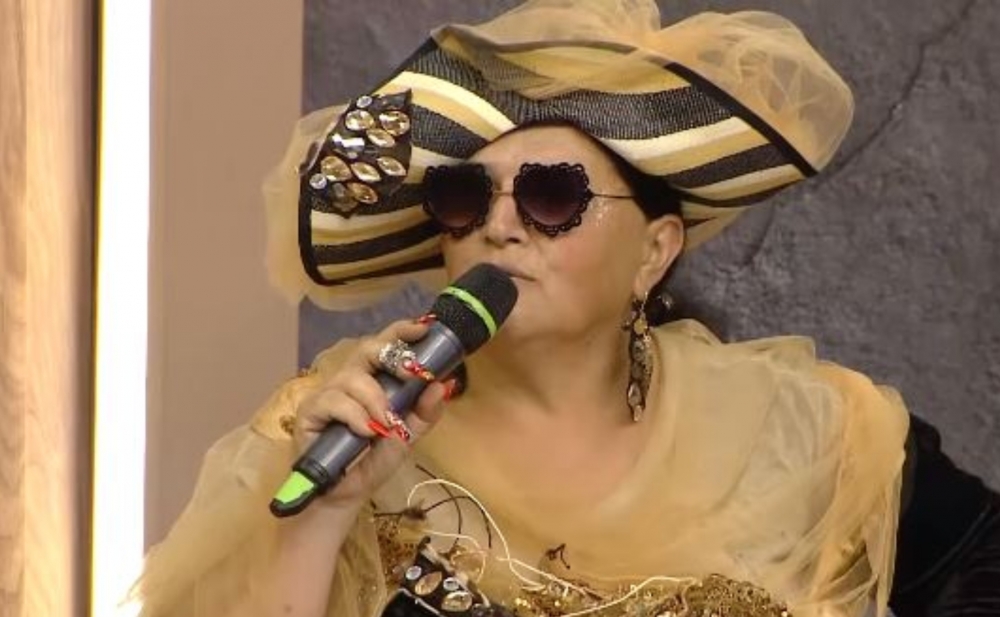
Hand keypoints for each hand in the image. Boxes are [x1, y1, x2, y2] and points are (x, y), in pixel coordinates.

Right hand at [291, 317, 451, 511]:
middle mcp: (349, 380)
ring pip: (352, 378)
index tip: (424, 329)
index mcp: (373, 380)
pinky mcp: (309, 411)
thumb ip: (424, 412)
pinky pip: (333, 401)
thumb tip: (443, 384)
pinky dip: (355, 416)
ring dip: (376, 400)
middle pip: (366, 350)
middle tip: (410, 374)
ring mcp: (327, 394)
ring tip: (386, 424)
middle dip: (391, 356)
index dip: (402, 332)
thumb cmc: (372, 460)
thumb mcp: (407, 436)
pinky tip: (365, 432)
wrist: (344, 494)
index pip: (385, 345)